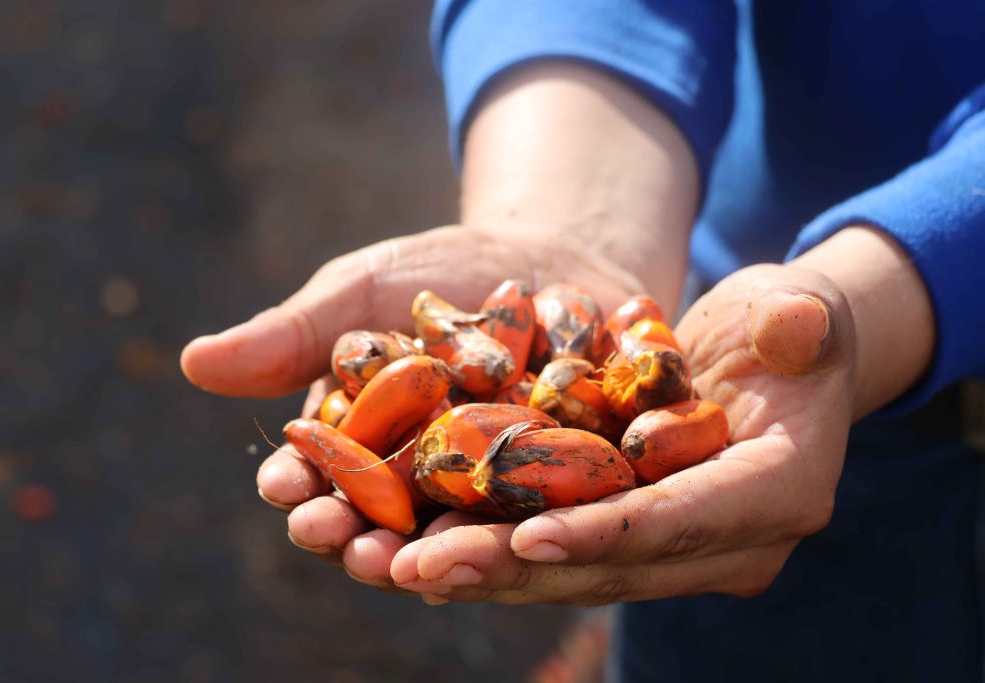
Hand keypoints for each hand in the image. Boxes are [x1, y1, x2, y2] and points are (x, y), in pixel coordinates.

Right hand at [181, 223, 644, 592]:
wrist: (553, 257)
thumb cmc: (443, 271)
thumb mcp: (366, 290)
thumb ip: (296, 333)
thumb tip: (195, 361)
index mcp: (358, 440)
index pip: (316, 473)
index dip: (297, 487)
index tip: (284, 492)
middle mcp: (416, 479)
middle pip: (378, 521)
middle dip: (358, 539)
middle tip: (349, 550)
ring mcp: (485, 490)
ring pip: (453, 534)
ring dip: (432, 556)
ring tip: (416, 568)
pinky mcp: (556, 489)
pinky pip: (539, 517)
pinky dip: (526, 529)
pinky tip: (517, 543)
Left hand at [386, 263, 856, 604]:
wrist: (770, 353)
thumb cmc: (788, 325)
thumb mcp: (800, 310)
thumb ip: (801, 320)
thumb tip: (798, 326)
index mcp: (775, 494)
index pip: (682, 521)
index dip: (605, 532)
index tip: (524, 536)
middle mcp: (724, 543)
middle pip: (607, 563)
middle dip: (510, 565)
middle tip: (418, 567)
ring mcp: (672, 547)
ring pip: (565, 569)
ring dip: (478, 569)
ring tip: (391, 565)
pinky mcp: (625, 533)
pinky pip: (548, 546)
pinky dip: (483, 544)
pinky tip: (410, 546)